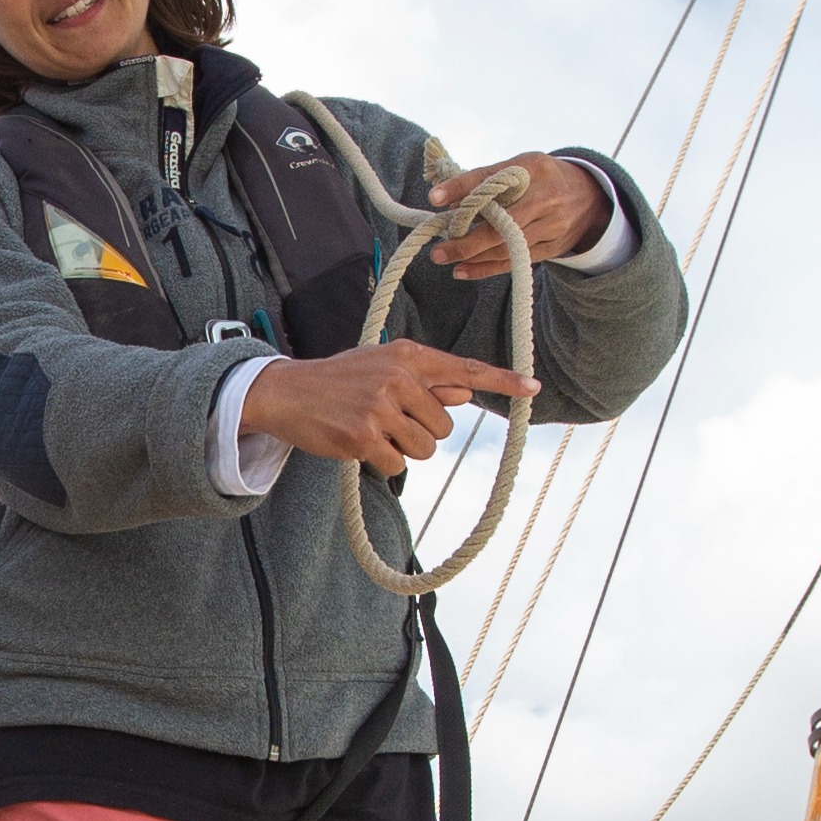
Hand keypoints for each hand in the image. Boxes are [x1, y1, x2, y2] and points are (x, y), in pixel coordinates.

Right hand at [240, 339, 530, 474]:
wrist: (287, 392)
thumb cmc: (340, 380)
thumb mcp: (382, 367)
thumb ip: (425, 380)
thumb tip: (467, 392)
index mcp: (407, 356)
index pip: (464, 369)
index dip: (502, 380)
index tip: (533, 387)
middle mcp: (398, 378)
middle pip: (444, 425)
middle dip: (421, 431)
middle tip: (388, 420)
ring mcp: (381, 408)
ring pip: (424, 449)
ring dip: (403, 450)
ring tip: (373, 431)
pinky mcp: (364, 437)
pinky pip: (398, 465)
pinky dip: (383, 463)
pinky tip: (360, 445)